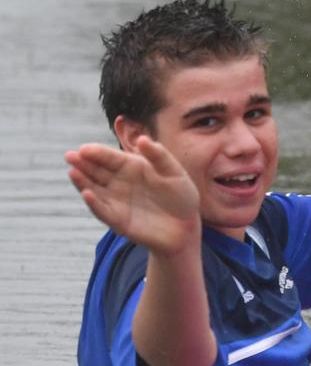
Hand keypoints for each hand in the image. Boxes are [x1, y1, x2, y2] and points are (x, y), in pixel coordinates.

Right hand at [66, 137, 200, 255]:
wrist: (186, 226)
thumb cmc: (181, 196)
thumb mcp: (174, 173)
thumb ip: (159, 156)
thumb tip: (142, 139)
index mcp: (129, 166)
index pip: (109, 157)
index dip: (96, 152)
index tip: (85, 149)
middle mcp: (117, 182)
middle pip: (95, 170)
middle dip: (82, 163)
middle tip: (70, 156)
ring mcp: (115, 201)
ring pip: (93, 189)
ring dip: (82, 181)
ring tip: (73, 172)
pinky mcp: (117, 220)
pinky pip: (102, 211)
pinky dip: (94, 203)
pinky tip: (87, 194)